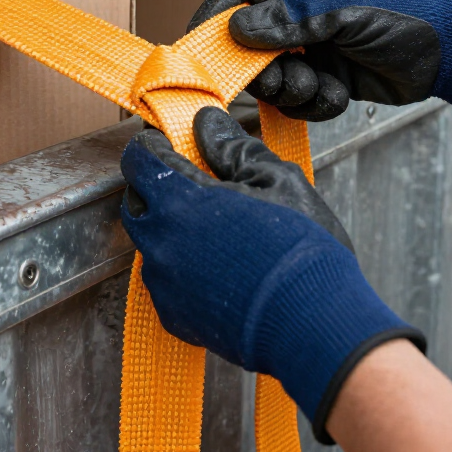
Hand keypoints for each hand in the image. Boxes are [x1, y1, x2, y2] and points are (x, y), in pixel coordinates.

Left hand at [120, 107, 424, 440]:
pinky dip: (181, 267)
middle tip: (191, 180)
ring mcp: (164, 284)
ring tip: (214, 229)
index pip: (140, 159)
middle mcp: (162, 242)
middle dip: (155, 185)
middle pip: (137, 201)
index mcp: (182, 201)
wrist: (314, 327)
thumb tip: (206, 124)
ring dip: (170, 228)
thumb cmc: (302, 250)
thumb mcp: (277, 181)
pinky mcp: (174, 316)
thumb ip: (234, 149)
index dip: (152, 144)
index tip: (168, 141)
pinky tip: (218, 266)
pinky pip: (165, 280)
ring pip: (150, 242)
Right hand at [188, 0, 451, 120]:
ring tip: (319, 86)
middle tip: (282, 80)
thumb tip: (238, 29)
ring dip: (291, 90)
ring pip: (271, 77)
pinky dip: (315, 103)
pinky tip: (339, 94)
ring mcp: (310, 46)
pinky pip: (297, 99)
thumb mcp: (347, 10)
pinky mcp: (324, 77)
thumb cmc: (407, 14)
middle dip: (262, 70)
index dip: (215, 20)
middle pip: (248, 45)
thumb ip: (291, 19)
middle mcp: (298, 11)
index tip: (200, 50)